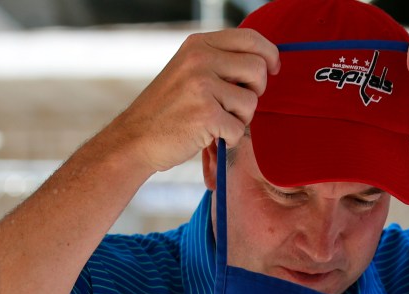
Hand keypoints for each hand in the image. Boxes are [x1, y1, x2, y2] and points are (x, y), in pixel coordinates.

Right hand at [105, 28, 279, 171]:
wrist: (135, 138)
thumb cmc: (169, 110)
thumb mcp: (189, 71)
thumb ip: (221, 62)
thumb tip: (265, 62)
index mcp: (198, 44)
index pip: (250, 38)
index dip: (270, 54)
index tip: (273, 69)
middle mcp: (200, 59)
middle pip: (258, 69)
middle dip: (256, 91)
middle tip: (236, 104)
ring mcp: (202, 85)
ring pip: (251, 102)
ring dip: (240, 119)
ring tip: (216, 121)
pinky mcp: (206, 114)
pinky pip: (239, 129)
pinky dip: (229, 139)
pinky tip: (208, 136)